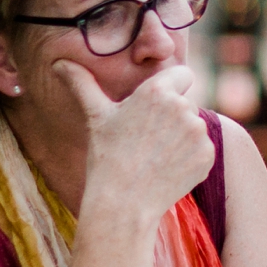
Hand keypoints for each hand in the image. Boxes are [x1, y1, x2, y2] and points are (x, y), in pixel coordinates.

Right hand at [52, 59, 209, 223]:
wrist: (123, 203)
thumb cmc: (105, 156)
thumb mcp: (96, 116)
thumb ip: (83, 84)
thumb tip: (59, 63)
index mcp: (158, 91)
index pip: (182, 73)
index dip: (171, 87)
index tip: (156, 106)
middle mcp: (183, 107)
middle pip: (186, 103)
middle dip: (172, 116)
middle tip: (147, 139)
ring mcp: (198, 132)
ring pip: (194, 127)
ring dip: (181, 137)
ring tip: (155, 156)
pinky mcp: (207, 155)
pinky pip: (201, 150)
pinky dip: (189, 159)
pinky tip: (166, 170)